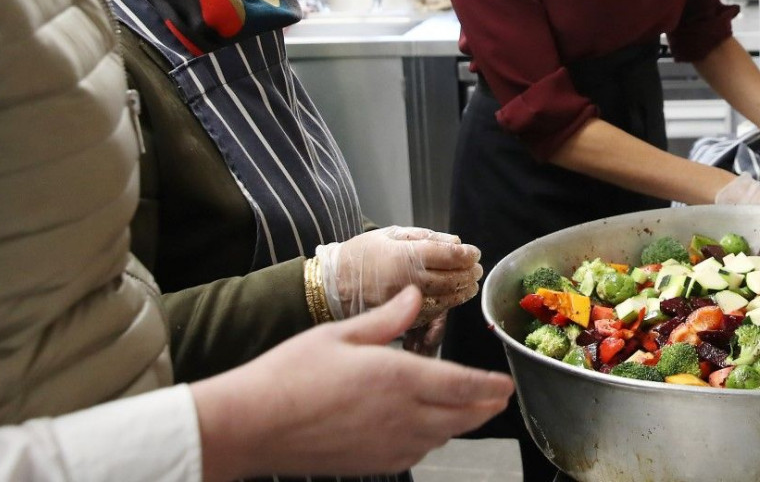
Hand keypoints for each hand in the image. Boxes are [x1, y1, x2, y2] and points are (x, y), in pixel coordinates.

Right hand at [193, 286, 513, 481]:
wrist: (253, 425)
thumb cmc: (291, 374)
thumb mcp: (341, 334)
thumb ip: (387, 319)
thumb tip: (413, 295)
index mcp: (399, 378)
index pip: (462, 385)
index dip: (490, 386)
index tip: (506, 384)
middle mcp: (402, 416)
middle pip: (461, 417)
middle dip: (485, 406)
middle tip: (499, 397)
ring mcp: (388, 445)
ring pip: (441, 436)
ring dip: (460, 423)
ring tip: (468, 409)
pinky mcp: (372, 463)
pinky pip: (415, 453)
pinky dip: (430, 439)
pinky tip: (424, 429)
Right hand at [328, 227, 481, 323]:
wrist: (331, 285)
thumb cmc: (360, 255)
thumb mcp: (390, 234)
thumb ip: (424, 237)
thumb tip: (455, 243)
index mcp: (405, 256)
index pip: (449, 256)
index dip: (467, 255)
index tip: (474, 253)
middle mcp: (408, 281)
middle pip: (452, 279)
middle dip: (468, 274)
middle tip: (476, 269)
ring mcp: (405, 304)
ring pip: (446, 300)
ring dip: (462, 292)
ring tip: (470, 284)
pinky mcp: (400, 322)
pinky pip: (431, 315)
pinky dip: (446, 307)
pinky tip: (451, 299)